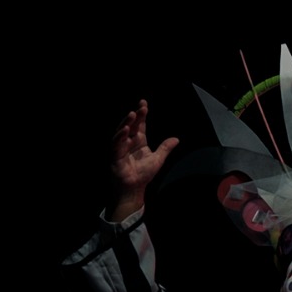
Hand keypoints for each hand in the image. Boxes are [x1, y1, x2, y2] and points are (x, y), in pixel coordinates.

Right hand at [108, 100, 177, 220]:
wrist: (135, 188)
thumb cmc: (143, 174)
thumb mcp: (158, 159)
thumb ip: (165, 148)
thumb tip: (177, 139)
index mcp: (139, 140)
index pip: (140, 124)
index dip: (142, 114)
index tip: (144, 103)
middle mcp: (129, 141)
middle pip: (131, 125)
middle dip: (135, 116)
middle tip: (141, 107)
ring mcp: (121, 147)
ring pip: (121, 132)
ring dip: (126, 122)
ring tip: (132, 114)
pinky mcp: (115, 155)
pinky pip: (116, 144)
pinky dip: (120, 136)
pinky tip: (125, 130)